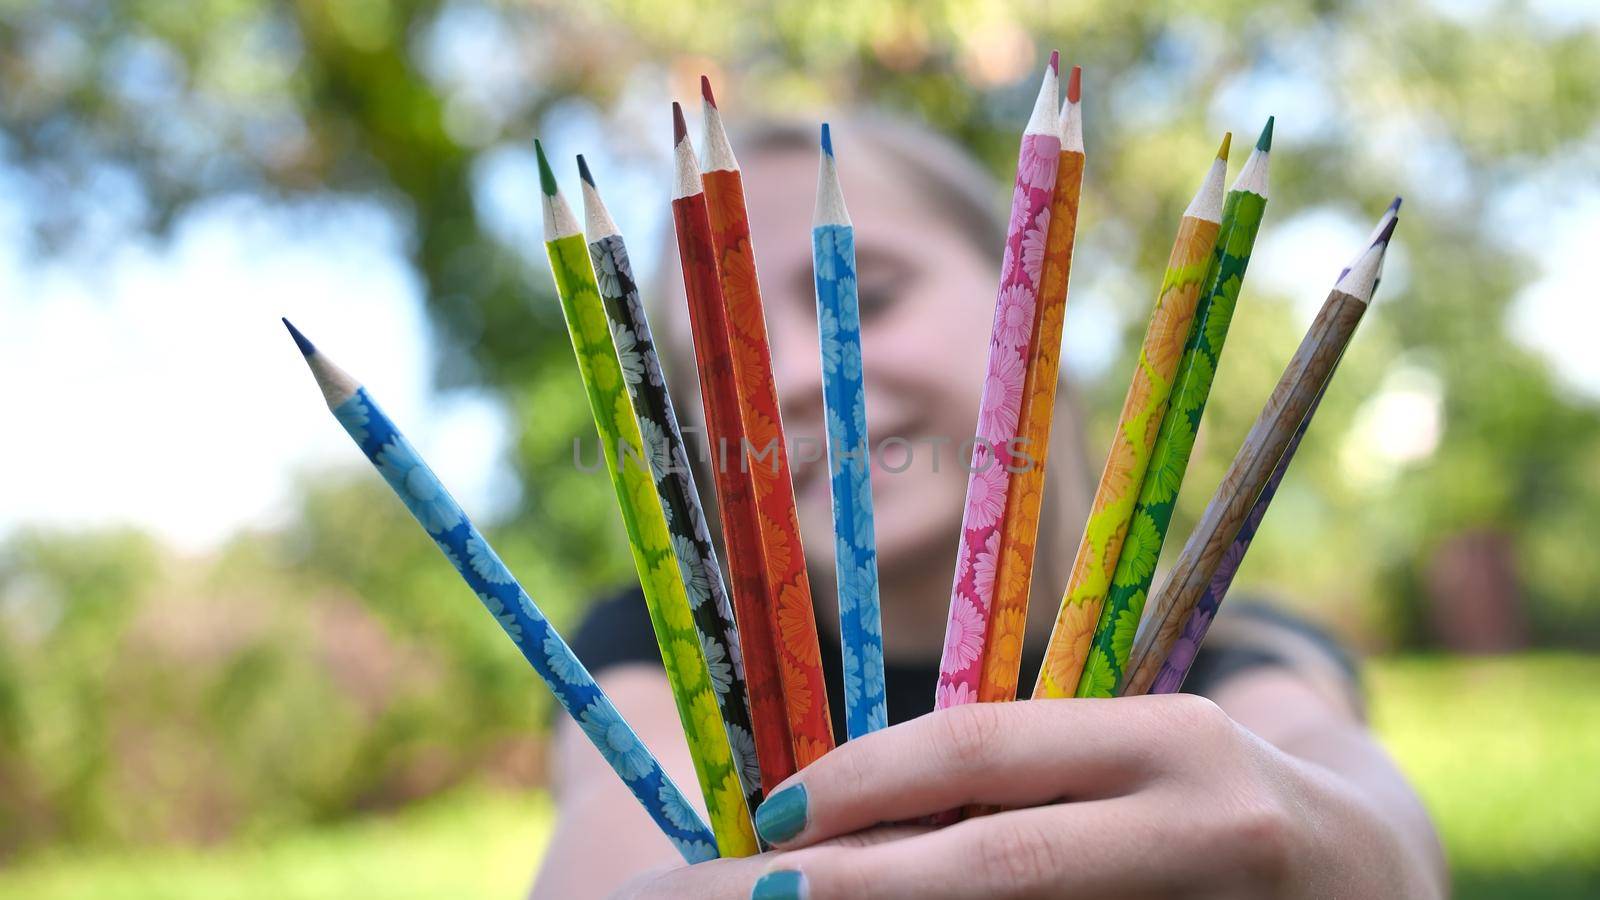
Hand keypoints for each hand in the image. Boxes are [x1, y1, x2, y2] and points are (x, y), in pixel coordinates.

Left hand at [616, 694, 1439, 897]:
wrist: (1374, 879)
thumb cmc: (1213, 800)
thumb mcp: (1134, 757)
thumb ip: (1021, 778)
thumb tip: (850, 815)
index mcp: (1167, 741)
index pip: (984, 750)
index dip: (865, 780)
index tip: (772, 813)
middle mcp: (1201, 824)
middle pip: (999, 867)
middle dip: (858, 885)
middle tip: (754, 895)